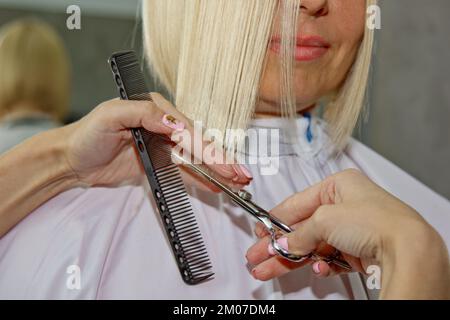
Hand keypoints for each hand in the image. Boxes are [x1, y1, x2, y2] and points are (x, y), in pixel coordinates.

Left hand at [63, 93, 251, 188]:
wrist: (72, 160)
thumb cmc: (87, 134)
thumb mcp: (111, 115)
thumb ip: (145, 113)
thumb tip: (176, 122)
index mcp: (155, 108)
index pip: (186, 128)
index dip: (206, 146)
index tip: (221, 161)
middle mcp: (163, 125)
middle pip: (198, 143)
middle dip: (221, 159)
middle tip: (240, 174)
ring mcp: (163, 146)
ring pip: (196, 158)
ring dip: (217, 170)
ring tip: (237, 181)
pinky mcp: (160, 163)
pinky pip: (184, 171)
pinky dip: (201, 178)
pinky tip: (216, 185)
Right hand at [246, 169, 449, 298]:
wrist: (406, 248)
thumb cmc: (377, 220)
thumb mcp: (325, 220)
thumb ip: (300, 234)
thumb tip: (284, 244)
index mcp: (338, 185)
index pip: (297, 203)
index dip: (275, 219)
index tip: (261, 230)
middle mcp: (346, 205)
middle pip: (303, 227)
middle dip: (278, 244)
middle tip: (259, 255)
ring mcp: (353, 229)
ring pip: (313, 245)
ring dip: (293, 258)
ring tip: (271, 268)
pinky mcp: (359, 250)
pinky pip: (330, 258)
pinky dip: (320, 265)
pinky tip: (314, 269)